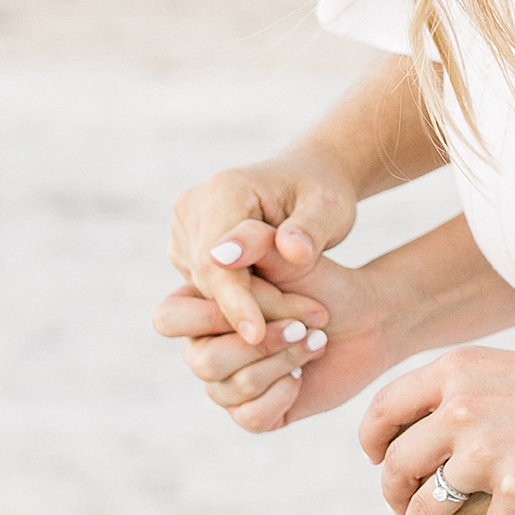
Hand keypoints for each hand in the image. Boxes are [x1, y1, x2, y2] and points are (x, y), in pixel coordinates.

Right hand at [154, 250, 397, 434]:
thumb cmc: (322, 281)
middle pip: (200, 360)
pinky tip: (302, 374)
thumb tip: (222, 252)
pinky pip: (249, 417)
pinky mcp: (250, 410)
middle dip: (260, 344)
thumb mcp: (292, 255)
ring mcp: (224, 380)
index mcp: (196, 303)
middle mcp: (201, 344)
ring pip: (226, 390)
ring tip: (315, 339)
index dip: (217, 318)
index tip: (264, 318)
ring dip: (281, 362)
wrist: (365, 317)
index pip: (172, 319)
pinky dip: (283, 395)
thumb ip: (256, 244)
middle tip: (303, 325)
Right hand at [170, 155, 361, 347]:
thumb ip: (308, 231)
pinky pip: (206, 290)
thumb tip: (289, 250)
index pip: (216, 261)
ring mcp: (185, 231)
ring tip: (299, 319)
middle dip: (250, 309)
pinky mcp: (187, 250)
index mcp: (224, 191)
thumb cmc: (323, 194)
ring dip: (245, 311)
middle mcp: (192, 208)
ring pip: (205, 290)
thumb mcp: (329, 209)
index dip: (235, 301)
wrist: (307, 179)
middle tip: (302, 331)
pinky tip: (275, 310)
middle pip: (209, 279)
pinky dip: (238, 305)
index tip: (257, 335)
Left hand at [363, 344, 514, 514]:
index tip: (381, 460)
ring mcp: (489, 450)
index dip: (374, 442)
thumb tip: (425, 417)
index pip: (384, 411)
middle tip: (403, 512)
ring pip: (427, 509)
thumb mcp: (507, 369)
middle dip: (393, 497)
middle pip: (398, 466)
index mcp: (455, 372)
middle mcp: (461, 409)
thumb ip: (462, 391)